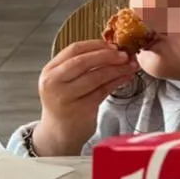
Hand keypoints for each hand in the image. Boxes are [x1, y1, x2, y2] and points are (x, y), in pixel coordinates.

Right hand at [32, 40, 138, 156]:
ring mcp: (66, 97)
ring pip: (95, 76)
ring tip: (130, 65)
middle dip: (108, 56)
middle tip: (124, 54)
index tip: (112, 45)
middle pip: (84, 62)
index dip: (95, 45)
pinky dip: (116, 82)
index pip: (73, 50)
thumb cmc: (65, 104)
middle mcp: (54, 83)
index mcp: (49, 71)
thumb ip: (80, 66)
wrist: (58, 134)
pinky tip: (125, 78)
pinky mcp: (81, 110)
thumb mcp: (64, 82)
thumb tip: (110, 50)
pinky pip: (102, 91)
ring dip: (116, 69)